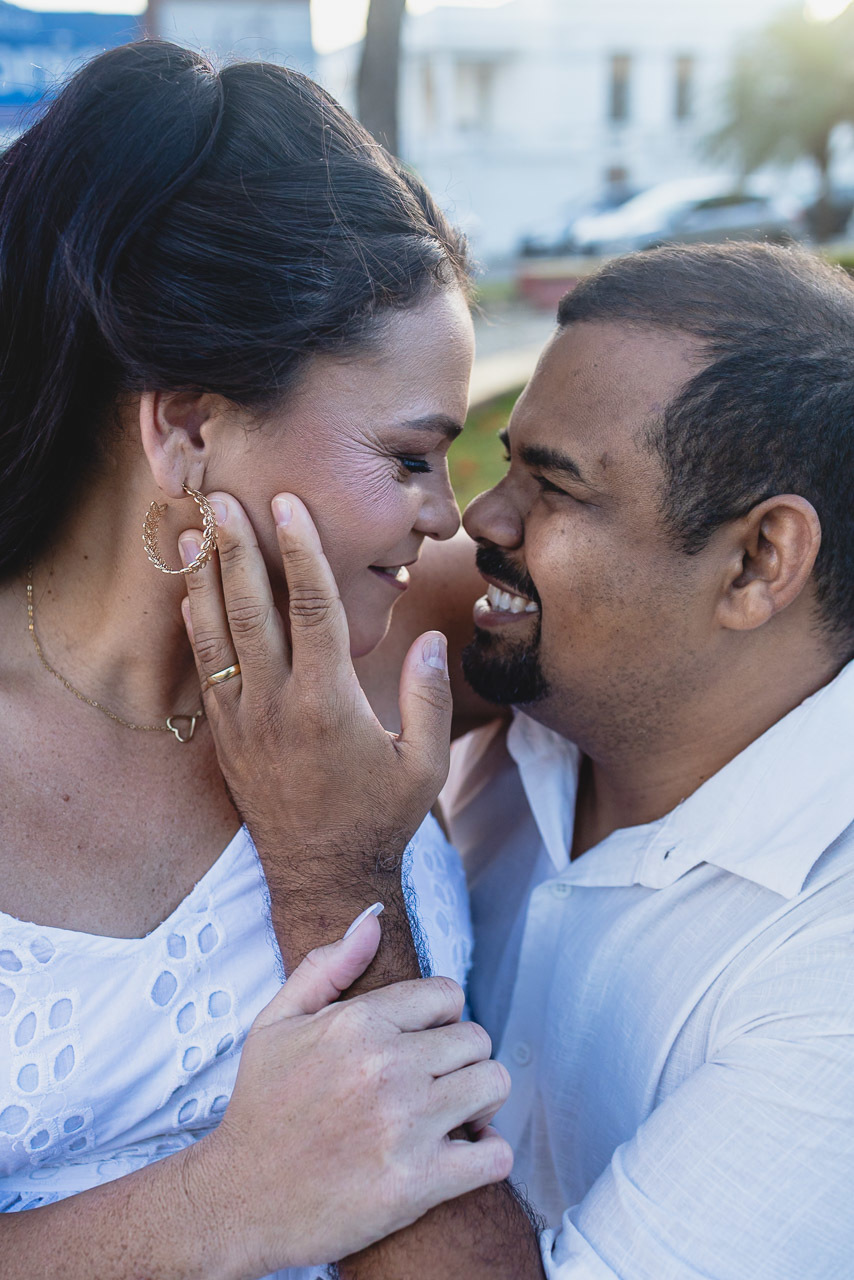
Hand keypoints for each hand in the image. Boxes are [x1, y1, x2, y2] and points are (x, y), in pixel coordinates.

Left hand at [180, 492, 451, 871]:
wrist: (322, 874)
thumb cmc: (379, 818)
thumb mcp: (424, 764)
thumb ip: (429, 698)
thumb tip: (434, 640)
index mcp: (330, 702)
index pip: (313, 608)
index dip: (300, 551)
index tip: (287, 506)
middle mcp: (279, 704)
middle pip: (253, 610)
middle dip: (238, 549)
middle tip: (224, 498)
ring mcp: (245, 720)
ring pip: (219, 636)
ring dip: (205, 579)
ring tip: (194, 530)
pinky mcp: (226, 737)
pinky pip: (205, 672)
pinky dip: (196, 629)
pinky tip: (189, 595)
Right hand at [188, 911, 512, 1275]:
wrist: (238, 1200)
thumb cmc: (261, 1108)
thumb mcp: (276, 1023)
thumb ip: (326, 967)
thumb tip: (372, 922)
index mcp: (357, 1024)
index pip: (447, 994)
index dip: (442, 1016)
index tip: (424, 1042)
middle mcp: (386, 1068)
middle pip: (477, 1038)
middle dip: (462, 1058)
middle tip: (436, 1082)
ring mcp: (404, 1126)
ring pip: (493, 1085)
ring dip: (480, 1101)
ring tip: (453, 1115)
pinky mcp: (416, 1183)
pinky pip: (494, 1155)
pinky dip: (488, 1155)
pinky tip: (460, 1156)